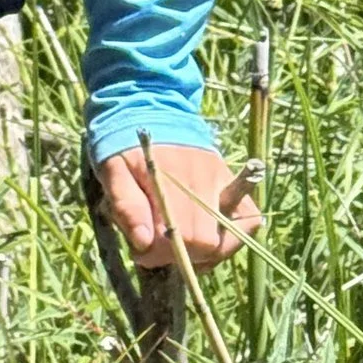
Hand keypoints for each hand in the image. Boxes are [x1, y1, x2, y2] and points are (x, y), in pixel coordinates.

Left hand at [100, 141, 258, 272]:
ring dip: (207, 252)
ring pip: (233, 236)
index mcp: (173, 179)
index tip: (142, 249)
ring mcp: (224, 181)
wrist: (148, 107)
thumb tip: (145, 242)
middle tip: (158, 247)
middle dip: (182, 255)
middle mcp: (206, 181)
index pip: (182, 238)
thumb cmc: (124, 145)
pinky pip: (249, 218)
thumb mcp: (113, 172)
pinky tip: (208, 241)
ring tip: (182, 247)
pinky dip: (233, 237)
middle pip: (208, 243)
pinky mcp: (232, 182)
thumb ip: (127, 206)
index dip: (162, 253)